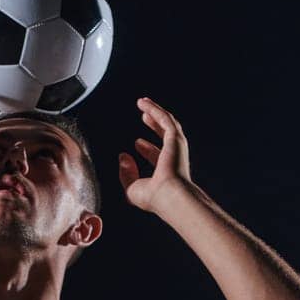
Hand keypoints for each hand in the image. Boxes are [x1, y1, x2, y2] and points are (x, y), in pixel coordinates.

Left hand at [118, 96, 191, 212]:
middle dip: (155, 125)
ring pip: (166, 123)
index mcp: (167, 171)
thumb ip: (126, 174)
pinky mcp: (176, 138)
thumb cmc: (154, 197)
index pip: (157, 155)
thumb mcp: (132, 188)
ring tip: (144, 102)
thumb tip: (123, 157)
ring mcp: (176, 147)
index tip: (137, 143)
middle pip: (164, 135)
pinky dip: (155, 110)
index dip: (147, 148)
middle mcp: (174, 157)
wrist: (170, 195)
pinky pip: (164, 118)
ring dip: (155, 111)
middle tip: (145, 116)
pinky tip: (144, 104)